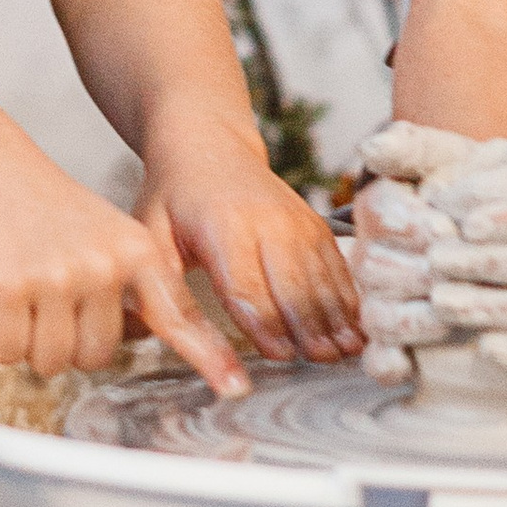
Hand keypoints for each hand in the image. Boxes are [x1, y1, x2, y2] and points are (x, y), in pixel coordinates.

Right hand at [0, 143, 247, 394]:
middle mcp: (104, 264)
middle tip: (50, 295)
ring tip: (25, 288)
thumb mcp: (109, 236)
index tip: (237, 387)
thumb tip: (146, 339)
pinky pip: (7, 351)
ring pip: (51, 361)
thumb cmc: (48, 213)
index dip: (209, 356)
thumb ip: (133, 285)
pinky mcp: (7, 288)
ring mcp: (56, 276)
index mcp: (138, 251)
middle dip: (69, 341)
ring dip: (32, 342)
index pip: (179, 315)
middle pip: (96, 358)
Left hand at [143, 128, 363, 367]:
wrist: (209, 143)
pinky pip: (335, 265)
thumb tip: (165, 335)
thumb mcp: (151, 234)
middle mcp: (267, 221)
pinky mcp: (314, 223)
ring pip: (320, 277)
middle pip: (292, 284)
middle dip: (307, 327)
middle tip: (319, 363)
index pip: (246, 285)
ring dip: (334, 317)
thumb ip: (162, 283)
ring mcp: (296, 221)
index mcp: (222, 226)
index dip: (265, 324)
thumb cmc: (174, 196)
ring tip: (343, 352)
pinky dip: (347, 297)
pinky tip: (355, 326)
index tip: (279, 356)